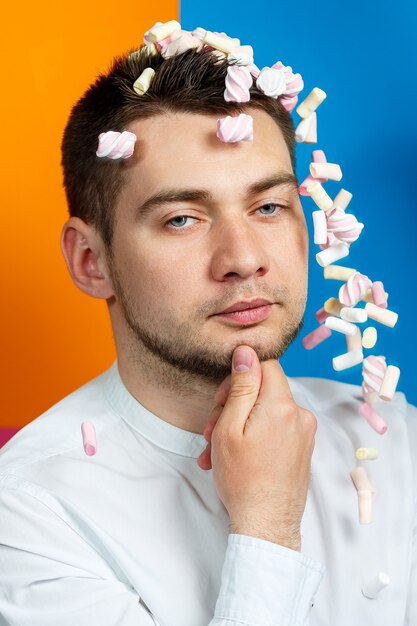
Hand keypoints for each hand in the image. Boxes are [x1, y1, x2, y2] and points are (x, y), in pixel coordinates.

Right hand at [197, 345, 316, 548]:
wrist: (267, 525)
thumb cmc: (243, 479)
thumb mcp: (230, 427)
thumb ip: (241, 386)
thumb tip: (246, 353)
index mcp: (282, 406)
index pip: (266, 366)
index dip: (240, 376)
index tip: (222, 397)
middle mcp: (300, 416)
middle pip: (263, 391)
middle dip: (233, 406)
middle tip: (211, 430)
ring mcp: (304, 434)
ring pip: (265, 413)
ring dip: (238, 426)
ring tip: (215, 451)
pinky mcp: (302, 448)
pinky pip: (275, 430)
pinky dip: (254, 438)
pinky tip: (234, 457)